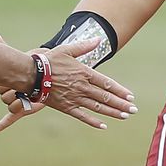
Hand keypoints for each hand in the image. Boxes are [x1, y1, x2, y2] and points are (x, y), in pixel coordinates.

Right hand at [0, 34, 136, 133]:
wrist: (31, 74)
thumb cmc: (49, 60)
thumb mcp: (67, 50)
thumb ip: (84, 46)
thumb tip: (98, 39)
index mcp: (84, 73)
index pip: (107, 83)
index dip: (120, 90)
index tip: (130, 96)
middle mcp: (82, 87)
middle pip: (105, 97)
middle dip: (121, 104)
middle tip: (134, 110)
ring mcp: (75, 98)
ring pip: (97, 108)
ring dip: (113, 112)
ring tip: (125, 116)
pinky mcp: (66, 107)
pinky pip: (82, 116)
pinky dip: (93, 122)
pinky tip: (104, 126)